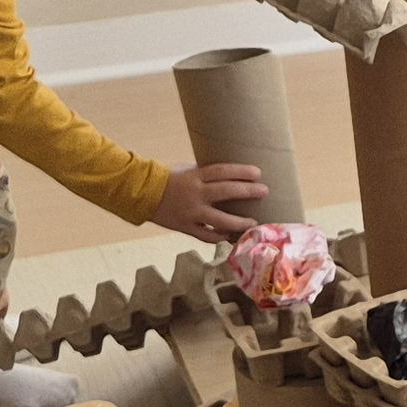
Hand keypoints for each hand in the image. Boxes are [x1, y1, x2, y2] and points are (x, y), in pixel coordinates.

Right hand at [152, 162, 266, 242]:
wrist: (142, 194)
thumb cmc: (168, 179)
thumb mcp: (186, 170)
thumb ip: (205, 174)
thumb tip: (228, 176)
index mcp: (195, 176)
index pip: (222, 171)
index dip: (241, 171)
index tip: (258, 173)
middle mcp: (195, 194)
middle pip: (226, 191)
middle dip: (247, 191)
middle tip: (264, 192)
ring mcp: (191, 213)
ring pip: (219, 220)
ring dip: (239, 222)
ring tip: (253, 221)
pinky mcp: (185, 227)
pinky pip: (206, 236)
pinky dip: (219, 237)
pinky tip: (230, 237)